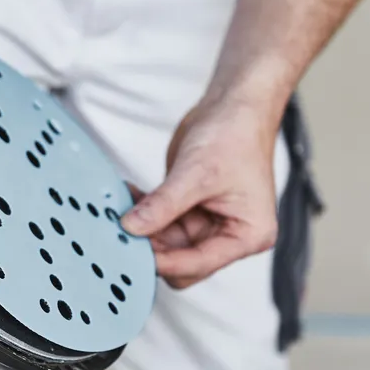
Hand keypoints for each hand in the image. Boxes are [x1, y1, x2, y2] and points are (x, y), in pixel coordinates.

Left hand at [121, 96, 280, 289]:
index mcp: (248, 235)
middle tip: (122, 233)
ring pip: (167, 244)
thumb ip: (163, 205)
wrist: (234, 106)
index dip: (166, 262)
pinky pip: (161, 223)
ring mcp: (209, 224)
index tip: (133, 253)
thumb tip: (130, 228)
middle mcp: (231, 235)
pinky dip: (144, 213)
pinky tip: (129, 196)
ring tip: (121, 208)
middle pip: (183, 261)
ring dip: (143, 229)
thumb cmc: (234, 135)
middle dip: (154, 248)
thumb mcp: (196, 173)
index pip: (200, 263)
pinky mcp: (190, 210)